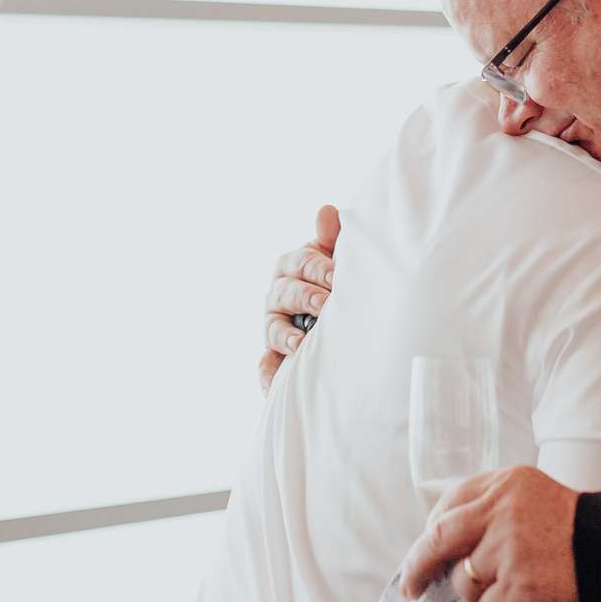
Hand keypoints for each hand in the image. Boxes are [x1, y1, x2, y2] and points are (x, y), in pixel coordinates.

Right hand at [258, 205, 338, 391]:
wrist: (329, 305)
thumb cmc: (332, 275)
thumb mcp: (333, 254)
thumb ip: (331, 236)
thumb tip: (327, 211)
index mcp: (293, 265)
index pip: (301, 263)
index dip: (318, 268)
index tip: (335, 276)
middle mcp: (278, 293)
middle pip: (286, 293)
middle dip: (305, 298)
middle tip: (326, 305)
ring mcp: (273, 323)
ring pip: (272, 328)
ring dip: (285, 336)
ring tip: (300, 344)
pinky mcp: (273, 351)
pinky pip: (265, 364)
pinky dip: (267, 377)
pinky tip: (270, 391)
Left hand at [400, 466, 582, 601]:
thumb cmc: (586, 535)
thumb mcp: (539, 501)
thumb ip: (498, 512)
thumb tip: (453, 546)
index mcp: (506, 485)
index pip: (450, 503)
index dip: (432, 530)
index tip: (423, 550)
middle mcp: (501, 512)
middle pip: (438, 539)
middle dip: (418, 565)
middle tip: (412, 586)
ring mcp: (508, 550)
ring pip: (464, 583)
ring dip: (484, 596)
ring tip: (520, 592)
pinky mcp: (517, 588)